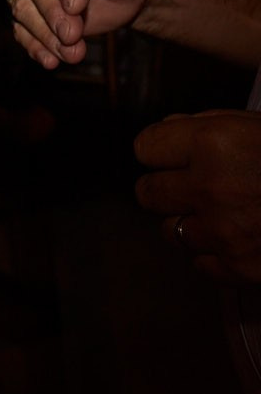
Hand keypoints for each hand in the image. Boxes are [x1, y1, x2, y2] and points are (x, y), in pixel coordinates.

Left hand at [136, 111, 260, 284]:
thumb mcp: (259, 126)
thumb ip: (208, 124)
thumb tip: (167, 129)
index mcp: (215, 143)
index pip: (144, 148)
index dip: (161, 151)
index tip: (174, 155)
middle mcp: (210, 187)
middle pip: (147, 192)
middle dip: (166, 188)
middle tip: (197, 187)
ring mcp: (224, 232)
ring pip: (170, 231)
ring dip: (190, 223)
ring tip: (226, 213)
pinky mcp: (241, 268)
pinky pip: (201, 263)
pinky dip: (217, 254)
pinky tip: (242, 238)